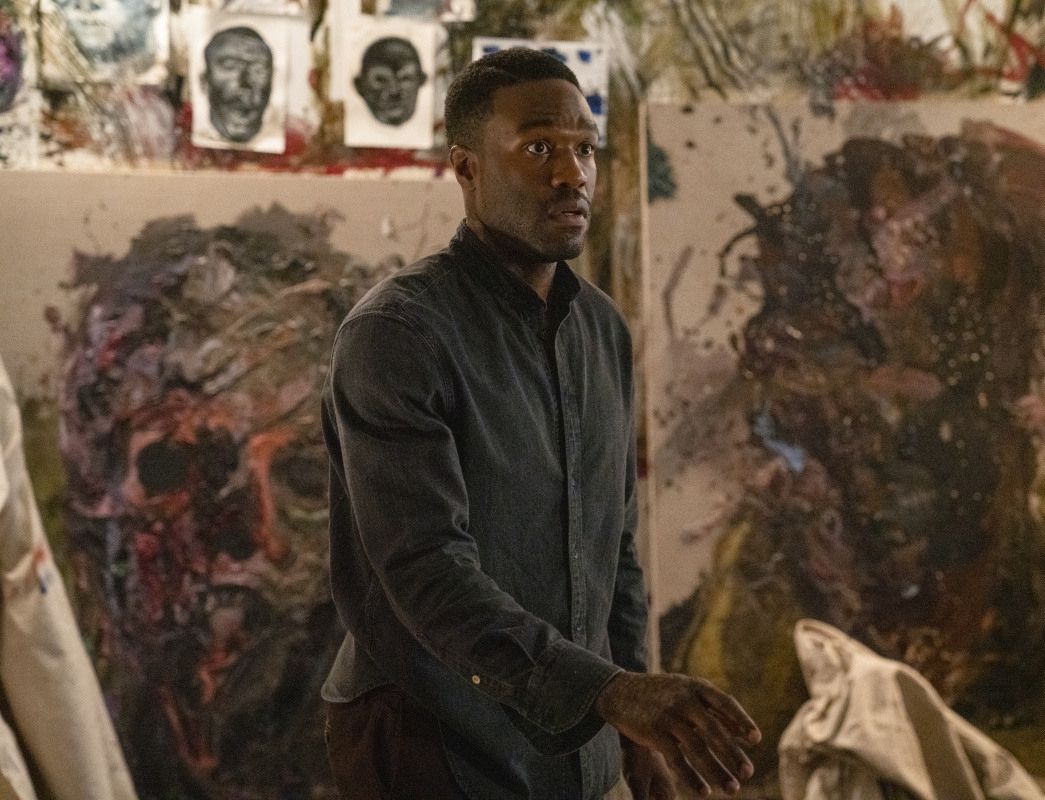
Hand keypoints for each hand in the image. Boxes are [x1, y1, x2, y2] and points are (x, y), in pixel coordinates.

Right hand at [595, 672, 760, 797]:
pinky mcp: (653, 732)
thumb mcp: (686, 691)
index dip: (741, 720)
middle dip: (733, 754)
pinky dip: (691, 777)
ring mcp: (668, 716)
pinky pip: (676, 758)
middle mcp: (684, 699)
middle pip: (714, 730)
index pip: (725, 702)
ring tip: (732, 789)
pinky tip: (704, 791)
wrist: (621, 690)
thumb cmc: (662, 692)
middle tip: (748, 773)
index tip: (756, 740)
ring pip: (698, 748)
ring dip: (717, 771)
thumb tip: (742, 732)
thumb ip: (713, 708)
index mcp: (695, 687)